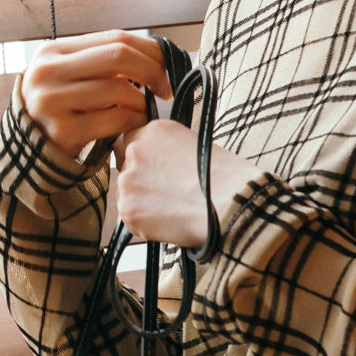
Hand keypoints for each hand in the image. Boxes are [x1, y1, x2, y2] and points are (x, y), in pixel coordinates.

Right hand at [17, 28, 171, 160]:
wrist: (27, 152)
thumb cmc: (60, 111)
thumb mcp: (69, 77)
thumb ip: (101, 62)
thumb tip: (156, 54)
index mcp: (52, 51)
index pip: (114, 37)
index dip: (148, 49)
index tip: (166, 65)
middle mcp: (48, 72)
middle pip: (118, 56)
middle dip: (152, 70)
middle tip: (165, 88)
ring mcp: (53, 101)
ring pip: (119, 88)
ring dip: (143, 101)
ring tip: (144, 110)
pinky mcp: (64, 132)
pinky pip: (116, 118)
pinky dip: (135, 120)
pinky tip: (135, 125)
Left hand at [114, 113, 261, 249]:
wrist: (231, 203)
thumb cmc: (226, 178)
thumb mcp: (195, 146)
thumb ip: (167, 150)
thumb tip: (159, 165)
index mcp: (154, 130)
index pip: (130, 141)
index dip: (143, 160)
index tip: (154, 171)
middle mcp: (136, 150)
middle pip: (124, 167)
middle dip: (141, 181)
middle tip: (167, 194)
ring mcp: (128, 179)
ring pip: (127, 194)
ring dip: (143, 202)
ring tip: (173, 209)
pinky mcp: (128, 208)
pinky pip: (131, 218)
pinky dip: (146, 224)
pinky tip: (170, 221)